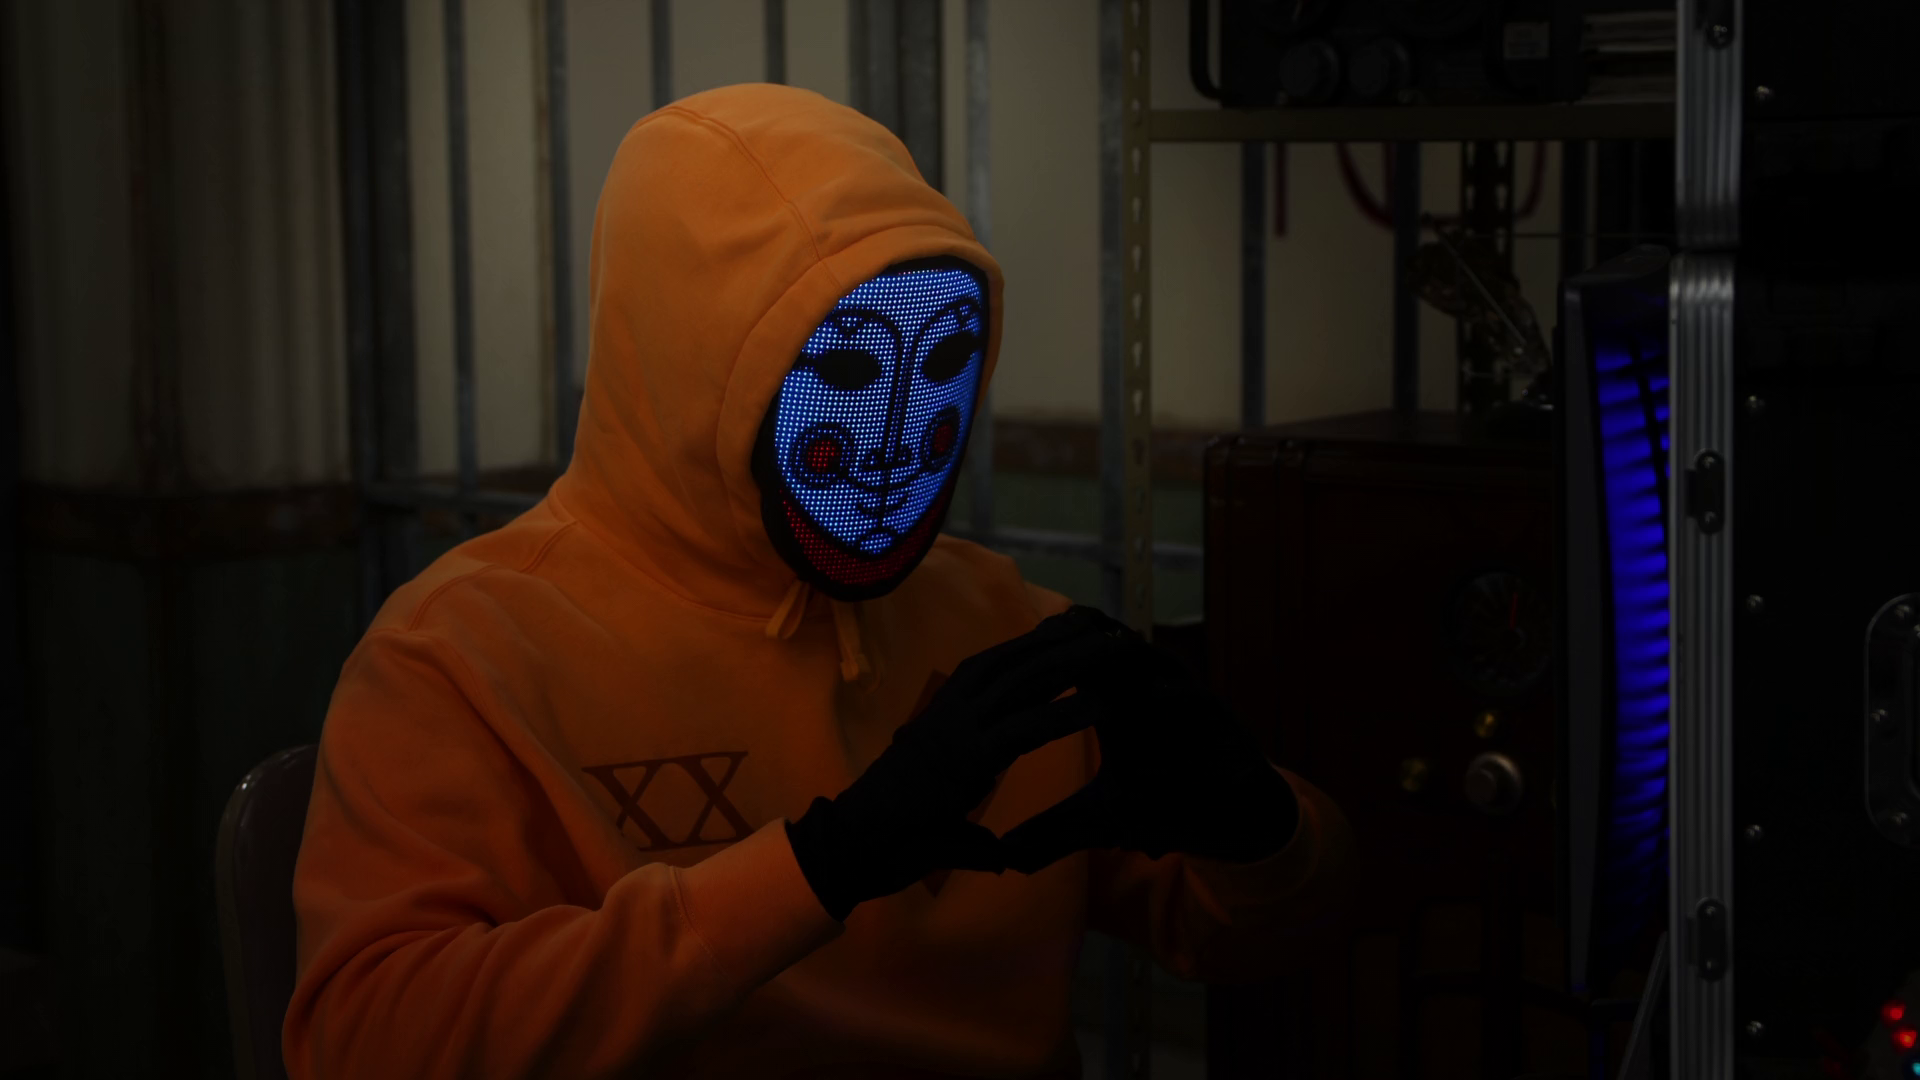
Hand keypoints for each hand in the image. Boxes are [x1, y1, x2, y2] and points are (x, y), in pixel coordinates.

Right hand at [785, 606, 1131, 920]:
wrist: (852, 846)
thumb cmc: (891, 835)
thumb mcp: (942, 818)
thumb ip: (976, 831)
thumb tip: (1001, 856)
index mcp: (941, 718)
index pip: (990, 669)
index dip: (1027, 648)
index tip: (1062, 630)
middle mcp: (950, 715)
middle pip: (1012, 665)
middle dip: (1056, 642)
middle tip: (1099, 624)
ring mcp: (958, 733)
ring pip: (1022, 685)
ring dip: (1067, 663)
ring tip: (1109, 649)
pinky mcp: (968, 760)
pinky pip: (1023, 730)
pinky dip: (1061, 716)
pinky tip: (1098, 705)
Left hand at [999, 622, 1298, 873]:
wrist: (1230, 816)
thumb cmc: (1164, 806)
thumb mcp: (1100, 821)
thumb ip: (1054, 831)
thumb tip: (1006, 856)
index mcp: (1112, 700)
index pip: (1068, 661)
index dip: (1035, 658)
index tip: (997, 668)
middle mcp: (1142, 686)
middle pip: (1101, 642)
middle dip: (1069, 642)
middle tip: (1034, 643)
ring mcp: (1178, 693)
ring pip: (1144, 659)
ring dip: (1115, 656)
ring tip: (1081, 658)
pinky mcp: (1213, 712)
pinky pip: (1187, 694)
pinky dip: (1164, 694)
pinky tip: (1140, 700)